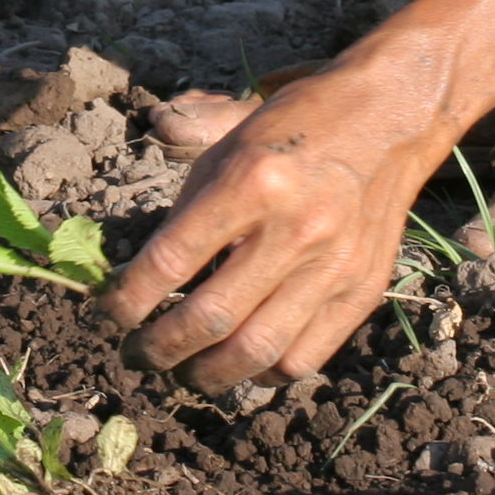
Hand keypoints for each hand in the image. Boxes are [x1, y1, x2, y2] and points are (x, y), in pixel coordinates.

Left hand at [94, 65, 446, 391]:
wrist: (387, 119)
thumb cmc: (294, 126)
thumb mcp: (227, 141)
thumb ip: (186, 206)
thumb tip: (138, 272)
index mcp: (251, 182)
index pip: (171, 260)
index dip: (128, 298)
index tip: (107, 314)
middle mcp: (294, 229)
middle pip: (210, 318)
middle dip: (159, 348)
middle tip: (137, 355)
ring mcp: (333, 266)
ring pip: (256, 351)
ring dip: (206, 374)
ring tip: (183, 373)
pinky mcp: (361, 291)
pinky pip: (304, 357)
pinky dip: (262, 373)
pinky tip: (240, 364)